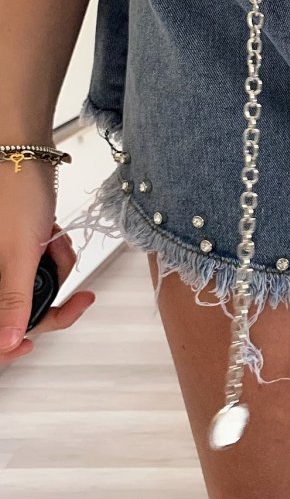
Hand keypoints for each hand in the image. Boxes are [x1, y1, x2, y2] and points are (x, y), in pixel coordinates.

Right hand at [0, 161, 95, 365]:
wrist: (28, 153)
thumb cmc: (16, 191)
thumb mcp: (18, 252)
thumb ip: (13, 300)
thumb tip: (7, 343)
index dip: (10, 345)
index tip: (34, 342)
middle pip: (19, 311)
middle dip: (50, 293)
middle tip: (73, 288)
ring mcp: (4, 260)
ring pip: (36, 287)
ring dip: (55, 267)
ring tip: (54, 241)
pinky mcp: (18, 248)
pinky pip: (41, 266)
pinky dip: (54, 253)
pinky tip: (54, 233)